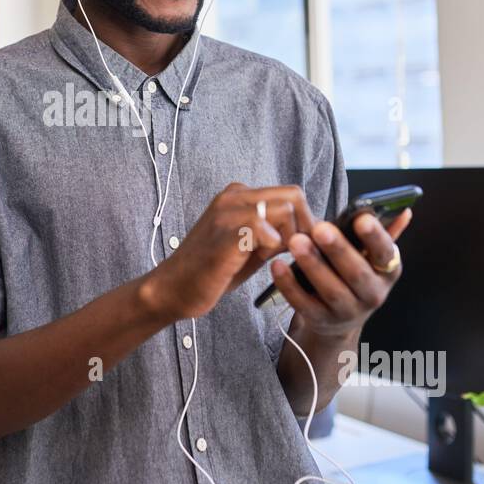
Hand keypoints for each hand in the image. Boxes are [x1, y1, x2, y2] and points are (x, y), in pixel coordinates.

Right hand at [144, 183, 317, 321]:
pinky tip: (265, 259)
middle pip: (293, 196)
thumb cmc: (212, 270)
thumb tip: (310, 233)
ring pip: (284, 210)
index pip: (290, 195)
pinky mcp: (225, 234)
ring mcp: (228, 213)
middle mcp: (234, 196)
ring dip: (291, 237)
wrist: (174, 288)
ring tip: (280, 259)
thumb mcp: (251, 247)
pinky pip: (263, 228)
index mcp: (239, 195)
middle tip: (299, 253)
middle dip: (305, 226)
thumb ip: (275, 235)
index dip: (305, 220)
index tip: (304, 246)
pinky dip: (273, 244)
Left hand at [270, 209, 411, 339]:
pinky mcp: (321, 321)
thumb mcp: (371, 257)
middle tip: (320, 228)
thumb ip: (383, 233)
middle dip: (338, 250)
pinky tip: (278, 266)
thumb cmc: (353, 275)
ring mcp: (347, 312)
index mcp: (387, 272)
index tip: (361, 218)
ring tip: (296, 242)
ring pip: (331, 290)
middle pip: (356, 273)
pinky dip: (289, 285)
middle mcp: (372, 295)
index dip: (375, 237)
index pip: (386, 254)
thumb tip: (403, 209)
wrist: (339, 319)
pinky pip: (304, 304)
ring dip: (313, 265)